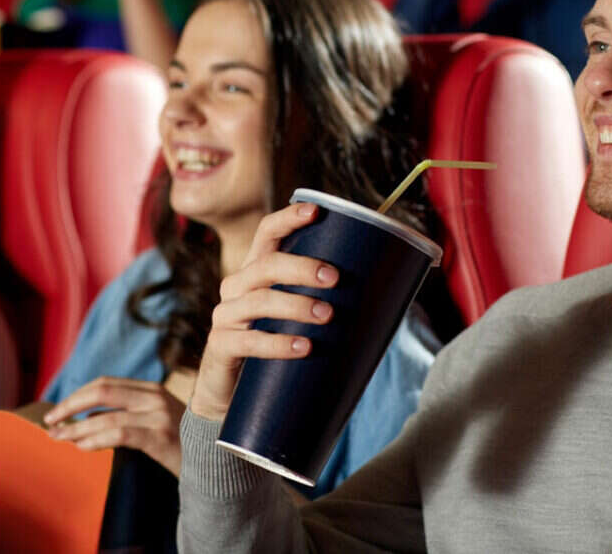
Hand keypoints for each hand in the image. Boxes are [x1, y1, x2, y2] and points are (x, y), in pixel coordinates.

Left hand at [43, 377, 186, 476]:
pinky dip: (95, 439)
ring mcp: (159, 414)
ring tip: (58, 438)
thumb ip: (124, 416)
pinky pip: (119, 433)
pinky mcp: (161, 436)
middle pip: (102, 389)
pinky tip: (82, 447)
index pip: (106, 383)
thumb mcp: (154, 423)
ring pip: (106, 414)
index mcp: (151, 389)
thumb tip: (83, 420)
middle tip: (49, 421)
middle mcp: (155, 396)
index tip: (57, 411)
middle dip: (70, 404)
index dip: (77, 395)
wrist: (217, 465)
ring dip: (76, 427)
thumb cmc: (180, 446)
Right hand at [189, 203, 337, 421]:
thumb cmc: (278, 351)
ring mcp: (225, 316)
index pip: (267, 233)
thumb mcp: (297, 320)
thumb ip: (326, 303)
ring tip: (327, 316)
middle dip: (302, 267)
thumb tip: (391, 293)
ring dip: (296, 306)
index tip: (316, 211)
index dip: (288, 218)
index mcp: (256, 271)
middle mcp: (236, 287)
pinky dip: (278, 344)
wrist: (234, 399)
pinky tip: (304, 347)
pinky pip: (248, 341)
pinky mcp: (220, 346)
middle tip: (335, 279)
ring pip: (259, 301)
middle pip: (266, 265)